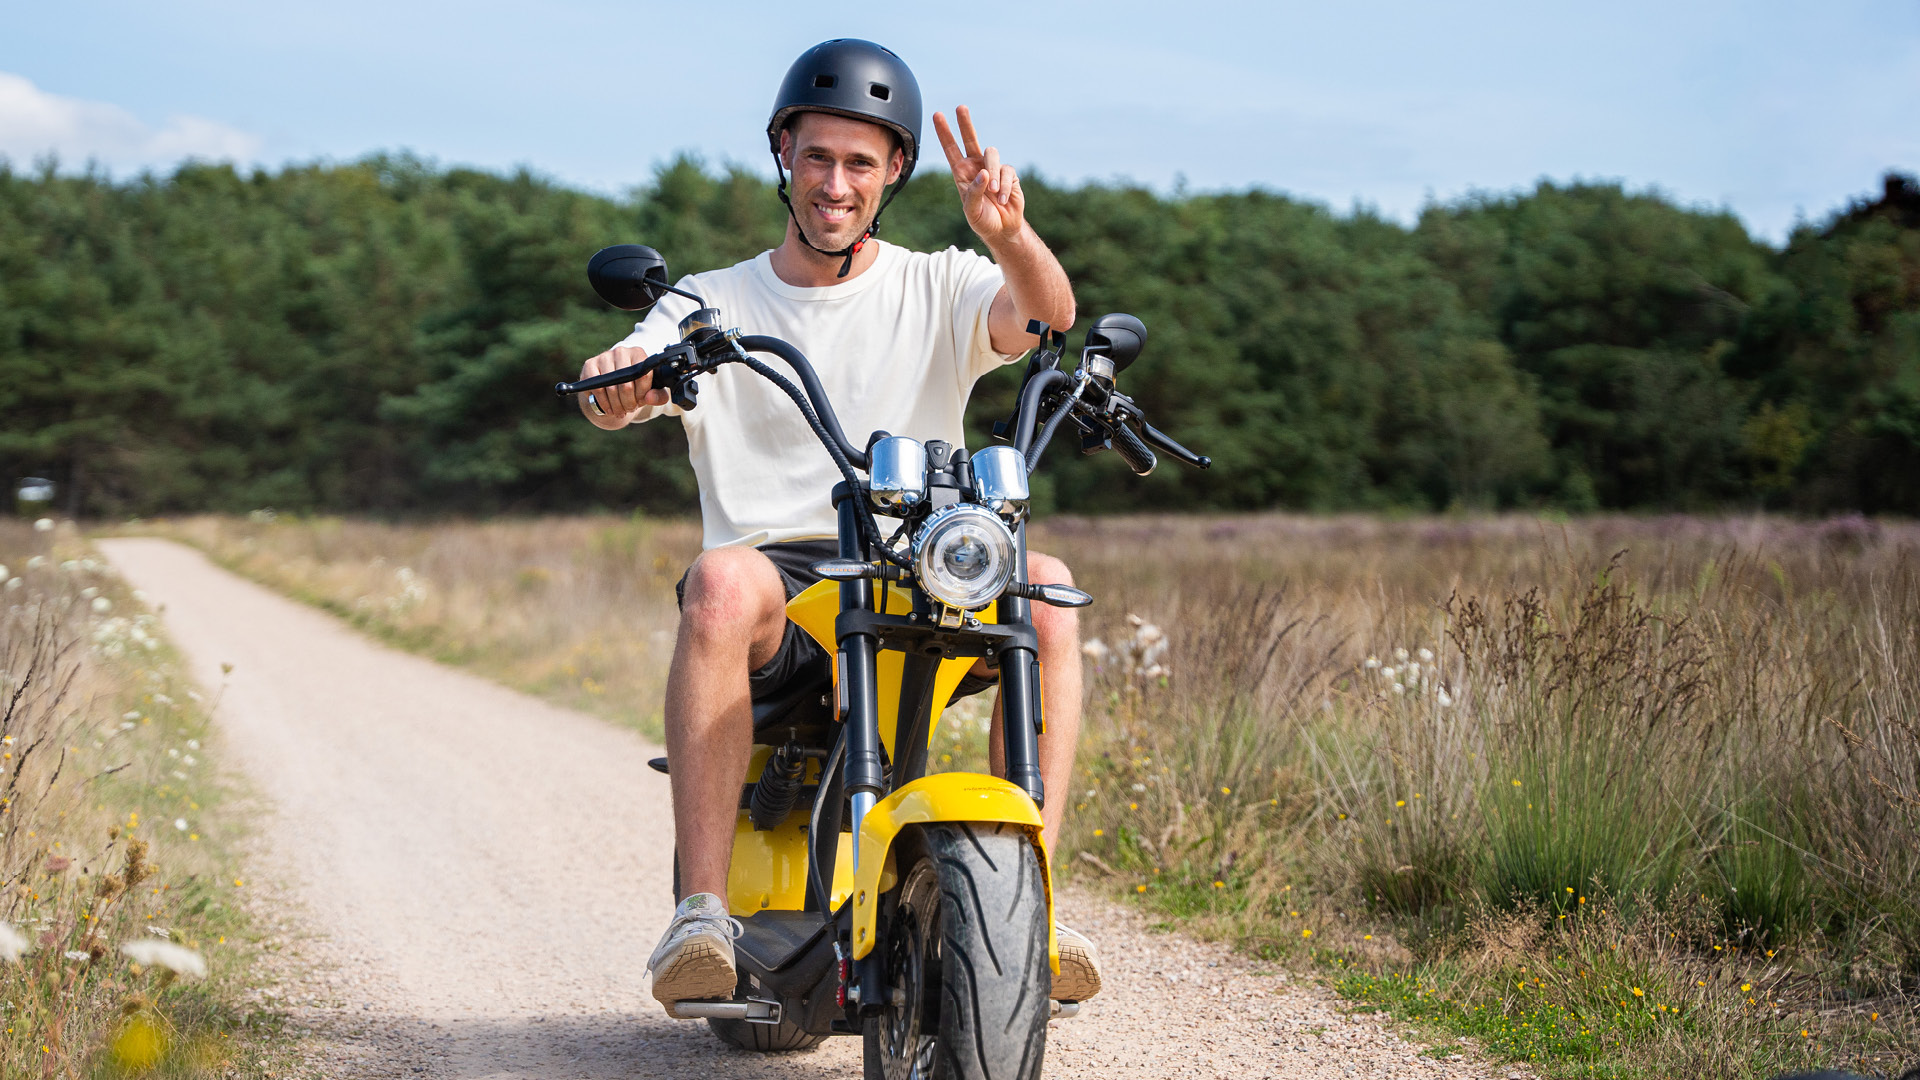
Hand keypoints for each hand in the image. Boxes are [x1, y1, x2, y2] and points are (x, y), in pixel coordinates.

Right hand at [576, 346, 667, 428]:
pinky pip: (596, 387)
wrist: (614, 378)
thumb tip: (649, 398)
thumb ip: (658, 396)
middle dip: (628, 403)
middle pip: (626, 385)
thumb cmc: (635, 384)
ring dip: (615, 405)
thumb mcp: (651, 390)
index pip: (643, 377)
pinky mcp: (590, 364)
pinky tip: (607, 407)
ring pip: (610, 388)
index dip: (642, 395)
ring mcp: (604, 356)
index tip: (640, 402)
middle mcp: (621, 351)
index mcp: (639, 354)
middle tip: (628, 410)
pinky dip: (602, 401)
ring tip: (619, 411)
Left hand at [933, 106, 1024, 246]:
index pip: (951, 149)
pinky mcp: (1009, 173)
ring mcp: (993, 168)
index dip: (944, 133)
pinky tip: (1003, 199)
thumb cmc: (983, 220)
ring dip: (993, 173)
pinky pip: (1007, 171)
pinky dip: (1005, 186)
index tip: (938, 115)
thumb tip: (983, 173)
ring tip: (994, 193)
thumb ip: (974, 193)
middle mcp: (976, 166)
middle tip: (960, 108)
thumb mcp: (972, 211)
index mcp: (962, 173)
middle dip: (965, 123)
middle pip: (970, 138)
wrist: (1003, 229)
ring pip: (992, 154)